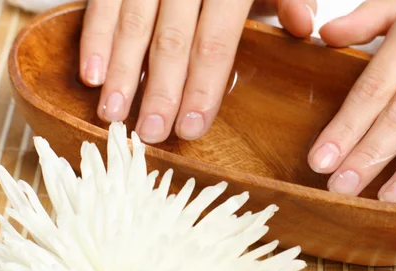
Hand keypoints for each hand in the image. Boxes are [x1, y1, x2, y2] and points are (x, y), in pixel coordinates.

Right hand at [79, 0, 315, 142]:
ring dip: (122, 72)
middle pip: (172, 40)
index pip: (216, 42)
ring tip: (113, 115)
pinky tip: (91, 74)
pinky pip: (102, 1)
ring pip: (133, 23)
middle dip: (160, 91)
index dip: (204, 87)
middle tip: (151, 133)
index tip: (191, 127)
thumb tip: (304, 26)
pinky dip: (95, 37)